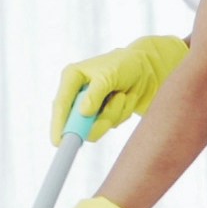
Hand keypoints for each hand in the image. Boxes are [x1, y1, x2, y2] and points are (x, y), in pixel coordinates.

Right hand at [55, 35, 188, 141]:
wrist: (148, 69)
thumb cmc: (126, 64)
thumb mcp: (110, 74)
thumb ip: (96, 93)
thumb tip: (83, 113)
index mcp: (72, 78)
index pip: (61, 104)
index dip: (58, 124)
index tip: (59, 142)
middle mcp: (77, 93)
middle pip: (76, 122)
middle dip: (96, 120)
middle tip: (108, 119)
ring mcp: (90, 106)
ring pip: (96, 126)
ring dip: (113, 114)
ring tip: (122, 96)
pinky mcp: (103, 115)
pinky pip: (110, 125)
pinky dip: (122, 114)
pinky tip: (125, 98)